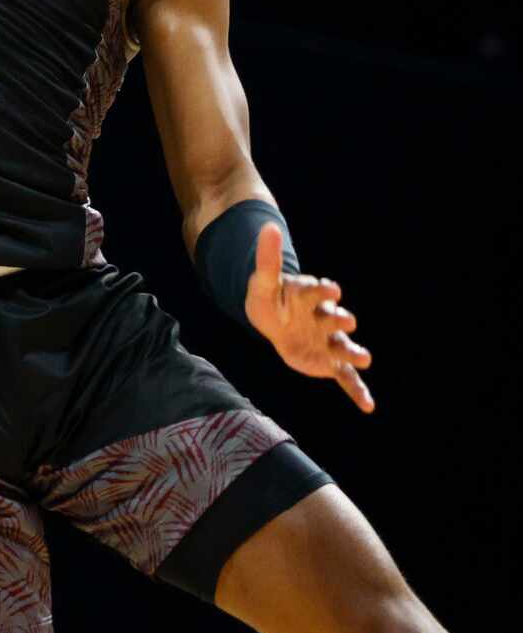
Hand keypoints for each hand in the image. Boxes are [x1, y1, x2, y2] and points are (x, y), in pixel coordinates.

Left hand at [245, 222, 374, 412]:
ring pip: (344, 347)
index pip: (317, 291)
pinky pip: (345, 377)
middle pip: (335, 318)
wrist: (276, 320)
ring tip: (363, 358)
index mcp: (309, 296)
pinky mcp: (329, 362)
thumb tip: (269, 226)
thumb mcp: (264, 281)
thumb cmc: (271, 299)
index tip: (330, 288)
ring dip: (353, 352)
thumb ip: (267, 258)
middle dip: (339, 319)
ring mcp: (329, 341)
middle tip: (346, 320)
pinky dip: (357, 391)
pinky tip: (369, 406)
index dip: (323, 289)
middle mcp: (325, 318)